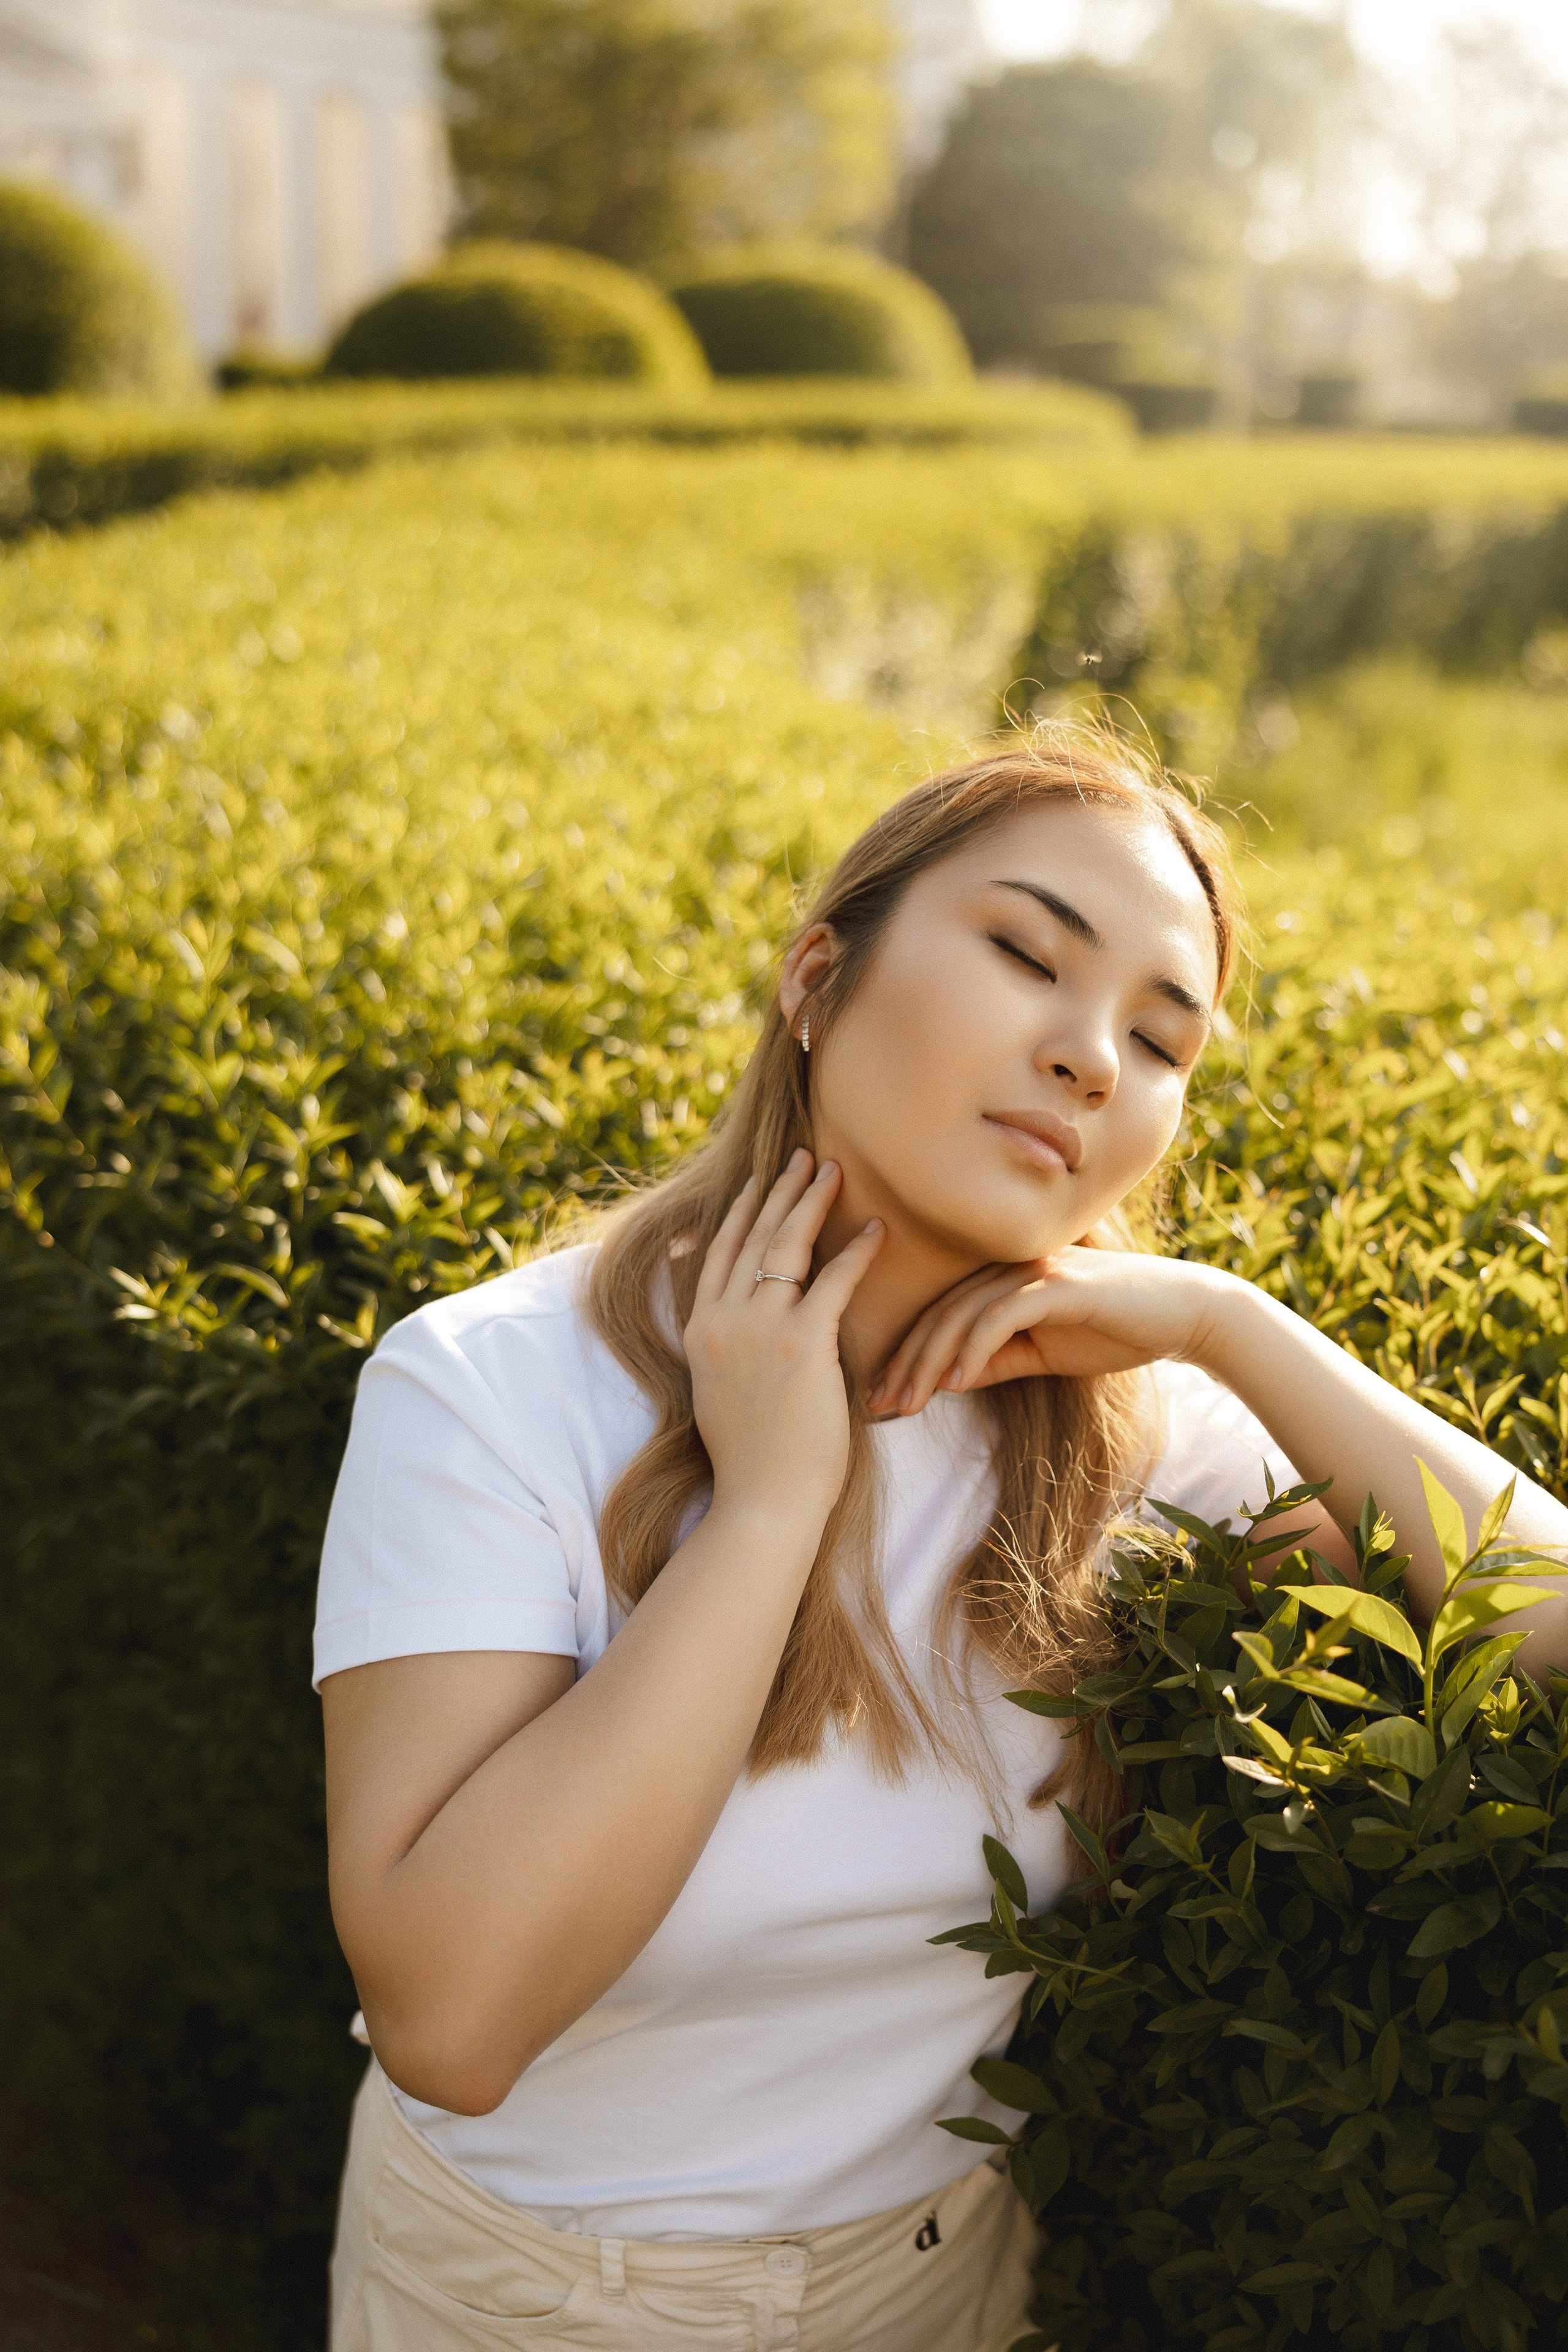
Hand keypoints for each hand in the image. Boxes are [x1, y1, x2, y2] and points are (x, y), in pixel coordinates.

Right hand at [685, 1152, 883, 1526]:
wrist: (762, 1501)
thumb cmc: (753, 1460)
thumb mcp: (720, 1393)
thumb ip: (725, 1351)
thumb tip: (735, 1331)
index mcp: (701, 1332)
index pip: (718, 1254)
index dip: (741, 1214)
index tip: (757, 1182)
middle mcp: (722, 1321)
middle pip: (751, 1238)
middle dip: (779, 1191)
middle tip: (803, 1156)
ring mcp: (758, 1329)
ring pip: (785, 1247)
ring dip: (810, 1202)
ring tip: (834, 1171)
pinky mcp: (801, 1343)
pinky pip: (832, 1281)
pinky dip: (856, 1251)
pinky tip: (877, 1228)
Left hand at [867, 1247, 1234, 1415]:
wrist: (1184, 1313)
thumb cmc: (1115, 1331)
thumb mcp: (1044, 1354)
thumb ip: (997, 1360)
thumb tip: (948, 1381)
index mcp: (1001, 1280)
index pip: (939, 1317)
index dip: (905, 1357)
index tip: (880, 1400)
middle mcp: (1009, 1268)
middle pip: (939, 1314)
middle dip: (904, 1363)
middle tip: (876, 1406)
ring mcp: (1033, 1272)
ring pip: (962, 1315)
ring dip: (929, 1361)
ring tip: (906, 1403)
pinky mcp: (1058, 1285)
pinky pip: (1001, 1316)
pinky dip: (974, 1348)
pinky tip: (955, 1383)